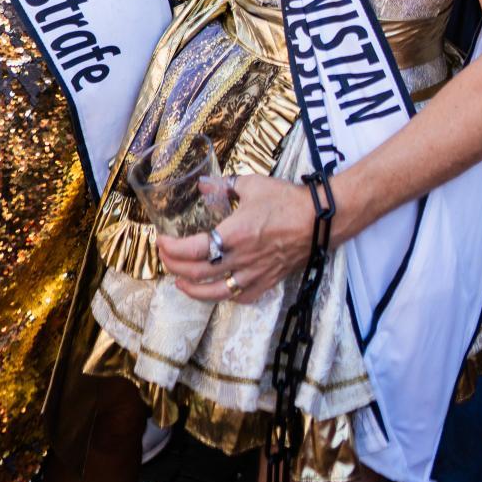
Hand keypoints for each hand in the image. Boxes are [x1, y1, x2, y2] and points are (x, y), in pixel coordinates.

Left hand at [156, 173, 314, 303]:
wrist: (320, 220)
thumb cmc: (287, 201)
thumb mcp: (252, 185)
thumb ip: (223, 185)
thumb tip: (202, 185)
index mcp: (235, 234)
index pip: (193, 249)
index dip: (171, 249)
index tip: (162, 241)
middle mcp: (241, 259)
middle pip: (198, 272)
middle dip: (174, 267)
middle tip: (165, 257)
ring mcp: (253, 274)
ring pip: (215, 293)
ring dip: (192, 289)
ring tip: (180, 281)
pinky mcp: (266, 282)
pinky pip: (239, 297)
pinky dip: (222, 296)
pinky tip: (215, 290)